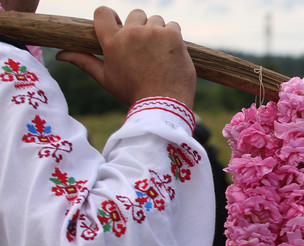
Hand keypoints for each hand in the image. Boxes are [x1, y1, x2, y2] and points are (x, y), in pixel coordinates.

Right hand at [56, 7, 195, 107]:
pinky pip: (173, 26)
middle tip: (144, 50)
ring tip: (158, 54)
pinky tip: (171, 54)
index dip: (112, 18)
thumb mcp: (106, 78)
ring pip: (155, 20)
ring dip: (157, 33)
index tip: (120, 28)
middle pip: (135, 15)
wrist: (164, 106)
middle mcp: (132, 32)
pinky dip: (173, 38)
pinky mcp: (173, 36)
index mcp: (112, 41)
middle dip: (139, 28)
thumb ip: (84, 61)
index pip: (103, 12)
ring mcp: (154, 33)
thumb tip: (59, 55)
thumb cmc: (133, 93)